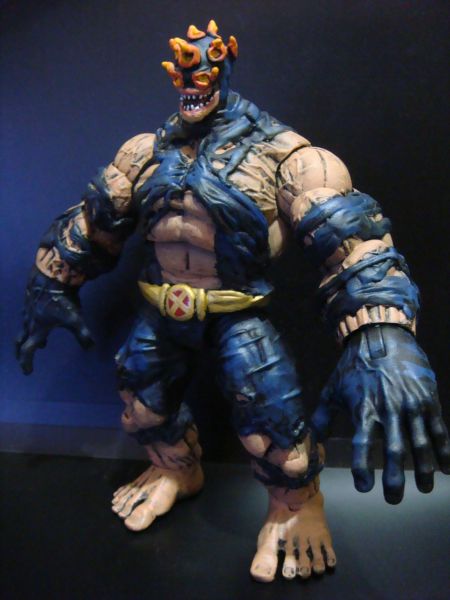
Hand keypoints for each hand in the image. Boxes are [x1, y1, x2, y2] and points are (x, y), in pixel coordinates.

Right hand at [16, 267, 93, 374]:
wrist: (52, 273)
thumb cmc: (63, 299)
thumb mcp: (75, 318)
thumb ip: (83, 335)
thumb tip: (91, 348)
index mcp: (37, 329)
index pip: (27, 350)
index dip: (26, 362)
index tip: (28, 372)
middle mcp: (28, 321)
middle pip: (20, 341)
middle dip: (21, 352)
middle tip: (24, 358)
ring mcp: (27, 310)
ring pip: (24, 328)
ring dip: (30, 337)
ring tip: (41, 343)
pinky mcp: (29, 300)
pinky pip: (27, 316)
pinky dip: (31, 324)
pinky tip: (40, 320)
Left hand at [312, 324, 449, 502]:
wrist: (382, 335)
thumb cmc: (354, 365)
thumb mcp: (332, 388)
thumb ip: (321, 417)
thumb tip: (310, 441)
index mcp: (363, 408)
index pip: (362, 444)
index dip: (363, 468)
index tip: (364, 486)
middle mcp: (389, 409)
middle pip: (394, 450)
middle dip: (395, 479)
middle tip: (394, 499)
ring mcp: (411, 404)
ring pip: (420, 443)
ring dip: (423, 469)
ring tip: (423, 489)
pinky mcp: (428, 399)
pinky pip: (439, 429)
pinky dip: (444, 450)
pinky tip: (446, 468)